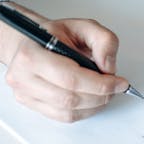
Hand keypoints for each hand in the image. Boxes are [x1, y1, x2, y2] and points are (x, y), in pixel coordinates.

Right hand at [4, 18, 128, 121]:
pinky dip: (84, 111)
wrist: (31, 41)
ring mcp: (25, 93)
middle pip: (70, 98)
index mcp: (32, 54)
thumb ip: (103, 40)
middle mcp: (23, 76)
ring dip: (94, 105)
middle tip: (115, 88)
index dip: (100, 85)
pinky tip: (93, 100)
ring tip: (105, 92)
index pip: (71, 78)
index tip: (119, 83)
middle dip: (100, 96)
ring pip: (67, 111)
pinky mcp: (31, 104)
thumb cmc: (56, 34)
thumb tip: (109, 66)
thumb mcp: (84, 26)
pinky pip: (63, 117)